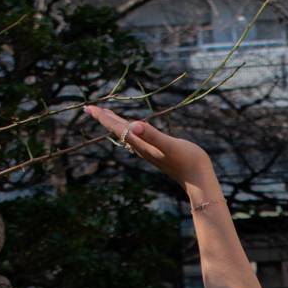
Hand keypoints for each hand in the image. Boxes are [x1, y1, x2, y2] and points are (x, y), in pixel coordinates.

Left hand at [84, 104, 214, 192]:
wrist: (198, 179)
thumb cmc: (188, 160)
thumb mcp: (170, 145)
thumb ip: (152, 135)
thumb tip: (134, 125)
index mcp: (141, 144)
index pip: (118, 128)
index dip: (103, 117)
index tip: (88, 107)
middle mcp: (141, 148)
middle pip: (118, 131)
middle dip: (104, 119)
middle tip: (89, 108)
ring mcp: (148, 151)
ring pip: (126, 135)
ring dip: (115, 125)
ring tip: (107, 116)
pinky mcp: (156, 153)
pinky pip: (136, 139)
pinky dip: (128, 131)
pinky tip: (131, 130)